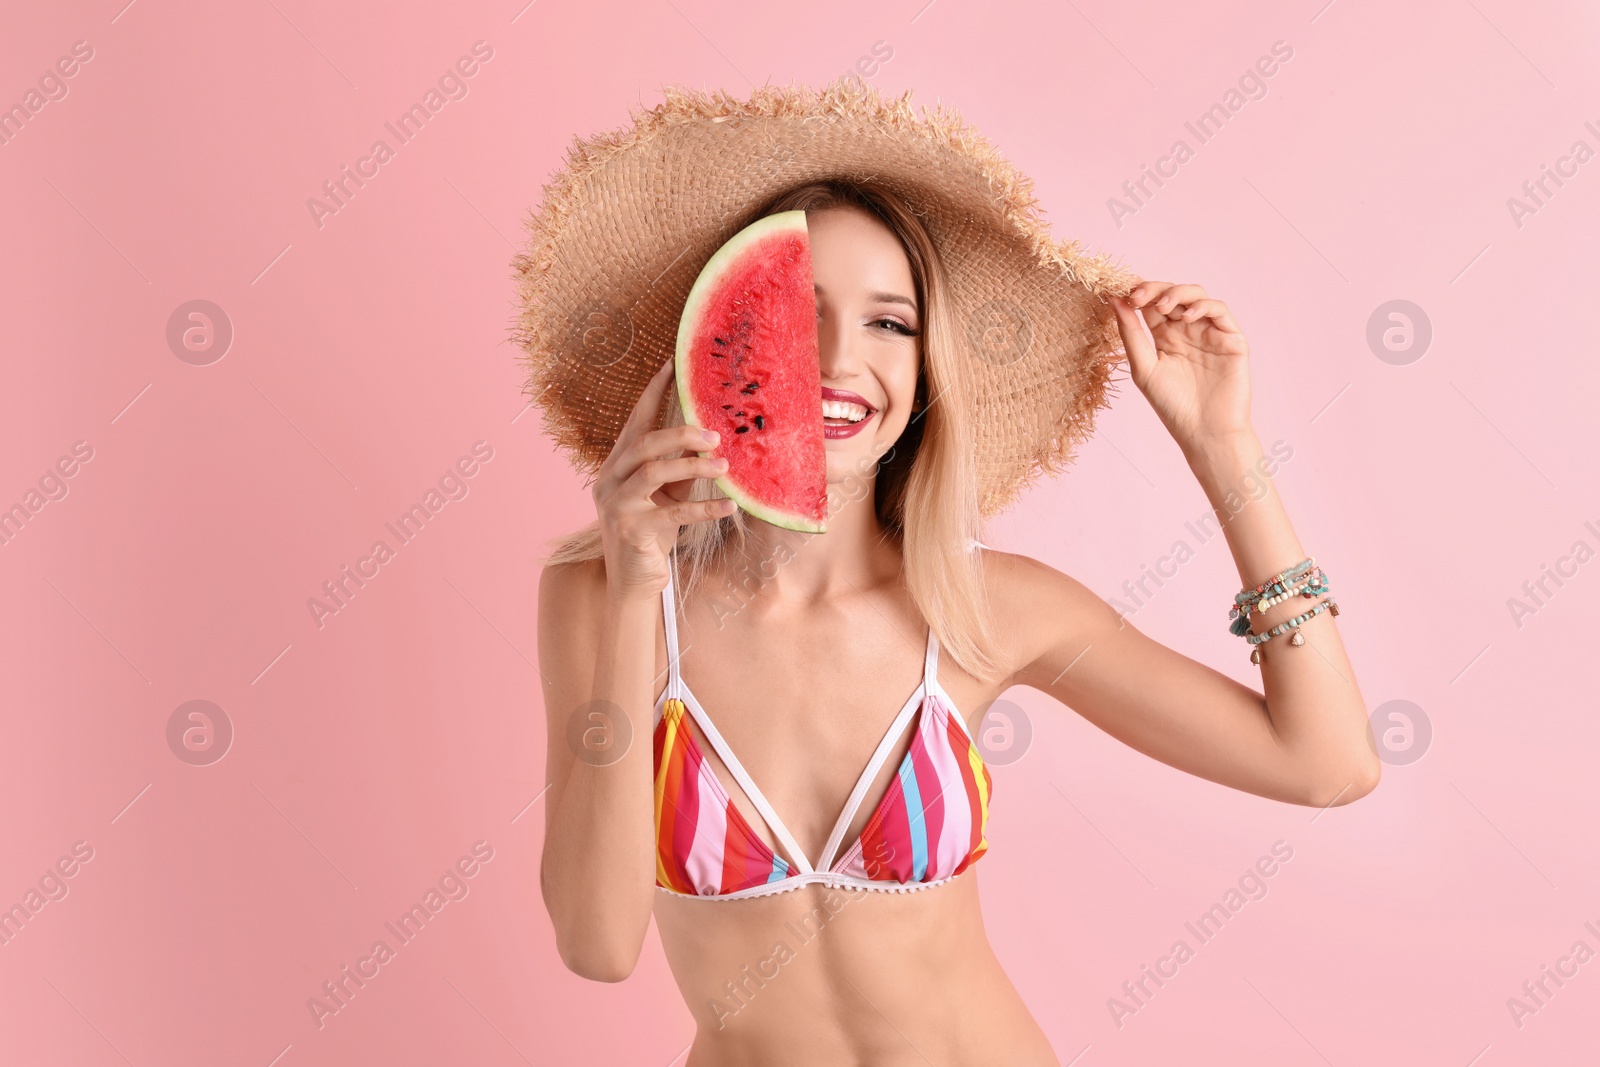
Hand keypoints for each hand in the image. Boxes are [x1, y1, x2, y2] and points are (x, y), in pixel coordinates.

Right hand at [591, 358, 736, 597]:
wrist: (634, 581)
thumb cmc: (652, 533)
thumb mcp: (667, 496)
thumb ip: (681, 469)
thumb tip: (709, 441)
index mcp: (617, 466)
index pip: (635, 422)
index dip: (653, 393)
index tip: (672, 366)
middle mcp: (610, 480)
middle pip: (643, 443)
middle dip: (680, 433)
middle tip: (715, 434)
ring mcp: (616, 505)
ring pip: (653, 471)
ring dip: (692, 466)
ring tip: (723, 465)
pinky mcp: (630, 530)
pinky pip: (673, 513)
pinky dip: (704, 508)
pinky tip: (730, 506)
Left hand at [1109, 281, 1252, 451]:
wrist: (1205, 431)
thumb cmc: (1173, 406)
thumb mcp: (1143, 367)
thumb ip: (1131, 333)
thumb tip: (1113, 299)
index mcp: (1165, 338)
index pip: (1151, 304)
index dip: (1138, 292)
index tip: (1120, 288)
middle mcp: (1187, 331)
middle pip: (1172, 294)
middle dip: (1154, 289)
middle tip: (1137, 295)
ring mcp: (1210, 332)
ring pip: (1197, 296)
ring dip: (1178, 293)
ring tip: (1163, 306)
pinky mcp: (1231, 338)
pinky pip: (1220, 310)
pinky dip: (1203, 306)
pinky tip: (1186, 317)